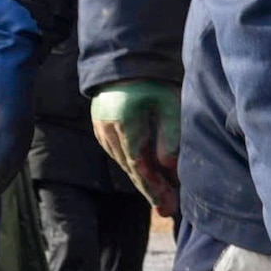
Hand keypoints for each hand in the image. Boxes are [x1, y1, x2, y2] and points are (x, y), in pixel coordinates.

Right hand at [90, 79, 179, 216]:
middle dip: (151, 190)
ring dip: (143, 179)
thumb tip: (168, 166)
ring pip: (124, 162)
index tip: (167, 206)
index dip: (154, 189)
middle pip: (131, 169)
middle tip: (168, 209)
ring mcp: (101, 129)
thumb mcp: (169, 104)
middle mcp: (108, 130)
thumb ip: (170, 135)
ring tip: (163, 194)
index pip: (139, 166)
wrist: (126, 61)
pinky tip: (149, 172)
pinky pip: (118, 152)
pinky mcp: (100, 126)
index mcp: (125, 124)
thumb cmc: (154, 80)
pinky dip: (134, 164)